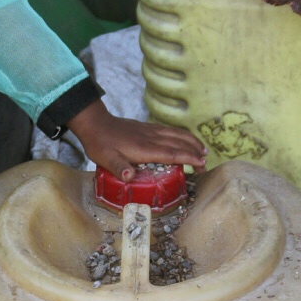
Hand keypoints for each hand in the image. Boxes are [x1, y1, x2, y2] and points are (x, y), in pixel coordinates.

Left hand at [66, 99, 206, 178]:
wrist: (95, 123)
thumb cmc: (100, 144)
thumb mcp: (105, 159)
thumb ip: (118, 168)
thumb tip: (129, 177)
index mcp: (144, 148)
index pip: (172, 153)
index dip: (188, 158)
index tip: (200, 164)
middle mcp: (151, 138)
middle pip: (179, 144)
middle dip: (195, 152)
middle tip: (205, 164)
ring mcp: (151, 131)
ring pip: (177, 134)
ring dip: (192, 141)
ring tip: (203, 150)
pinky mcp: (148, 127)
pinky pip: (170, 131)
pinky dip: (182, 135)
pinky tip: (185, 139)